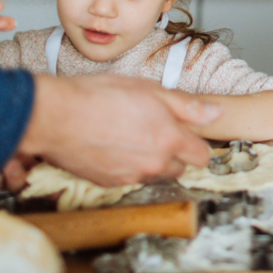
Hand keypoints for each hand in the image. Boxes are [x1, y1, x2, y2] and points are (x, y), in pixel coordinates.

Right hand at [18, 75, 222, 186]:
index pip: (202, 155)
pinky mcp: (111, 183)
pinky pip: (131, 177)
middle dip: (174, 151)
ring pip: (155, 172)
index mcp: (169, 139)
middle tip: (156, 128)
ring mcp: (132, 176)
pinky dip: (129, 164)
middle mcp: (154, 163)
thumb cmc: (99, 96)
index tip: (187, 132)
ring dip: (152, 159)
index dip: (196, 142)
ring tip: (132, 134)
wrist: (57, 117)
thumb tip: (215, 113)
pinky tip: (116, 144)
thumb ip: (186, 105)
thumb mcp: (149, 89)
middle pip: (180, 167)